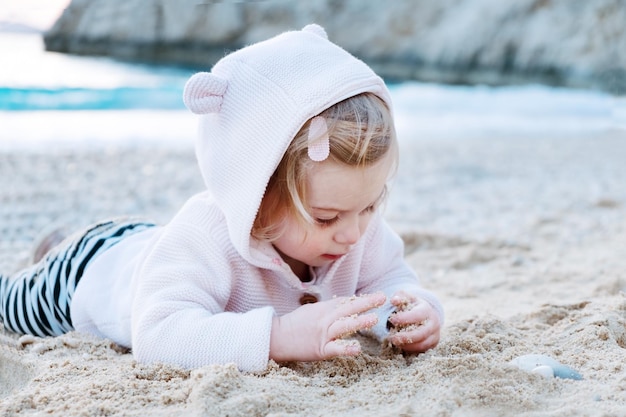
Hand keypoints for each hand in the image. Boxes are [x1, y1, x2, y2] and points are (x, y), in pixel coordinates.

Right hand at [269, 292, 385, 362]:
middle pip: (348, 309)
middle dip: (367, 302)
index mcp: (324, 309)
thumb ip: (328, 307)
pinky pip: (334, 348)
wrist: (277, 337)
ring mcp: (323, 334)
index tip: (377, 295)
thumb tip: (344, 303)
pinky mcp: (320, 349)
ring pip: (344, 326)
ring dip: (360, 322)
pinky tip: (357, 349)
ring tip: (375, 318)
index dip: (362, 299)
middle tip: (383, 297)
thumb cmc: (295, 324)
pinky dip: (346, 348)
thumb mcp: (312, 310)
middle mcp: (325, 319)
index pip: (346, 302)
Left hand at [386, 290, 440, 352]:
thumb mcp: (406, 298)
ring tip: (394, 342)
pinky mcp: (433, 344)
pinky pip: (423, 350)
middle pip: (421, 333)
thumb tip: (394, 300)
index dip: (404, 318)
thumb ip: (399, 296)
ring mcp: (435, 334)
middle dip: (405, 337)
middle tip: (391, 338)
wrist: (424, 314)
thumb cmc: (411, 305)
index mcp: (427, 309)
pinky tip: (401, 346)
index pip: (417, 315)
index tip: (392, 319)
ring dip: (408, 345)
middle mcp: (434, 323)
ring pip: (423, 344)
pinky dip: (412, 349)